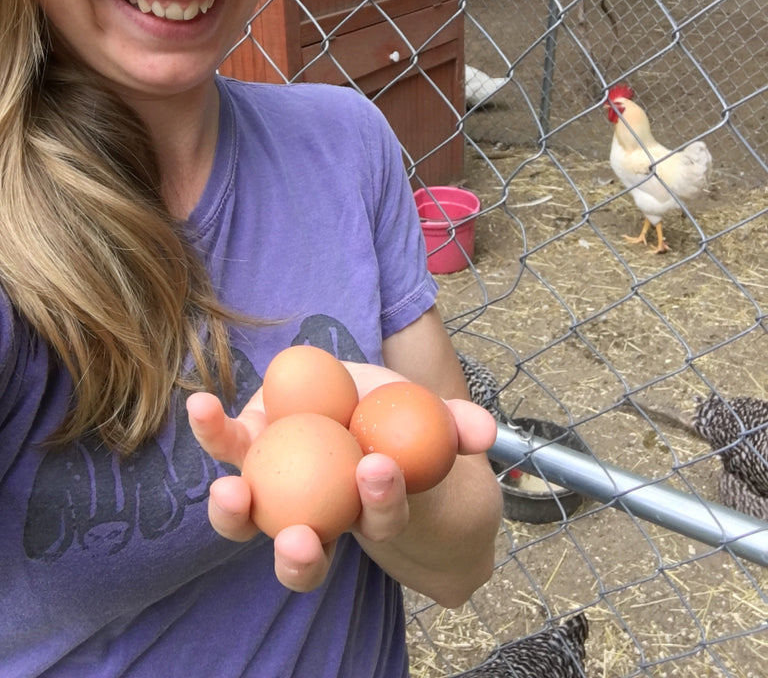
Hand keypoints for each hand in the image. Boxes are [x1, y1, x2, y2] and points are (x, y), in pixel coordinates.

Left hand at [186, 365, 496, 592]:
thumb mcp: (432, 417)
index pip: (378, 520)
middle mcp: (316, 515)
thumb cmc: (398, 419)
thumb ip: (457, 424)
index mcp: (369, 509)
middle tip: (303, 540)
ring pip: (250, 521)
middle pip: (308, 554)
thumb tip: (487, 432)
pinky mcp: (245, 451)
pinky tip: (202, 407)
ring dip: (235, 514)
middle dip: (304, 557)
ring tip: (230, 493)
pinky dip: (211, 431)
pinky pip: (224, 449)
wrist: (350, 400)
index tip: (379, 471)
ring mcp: (274, 489)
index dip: (381, 505)